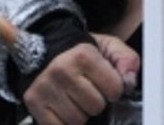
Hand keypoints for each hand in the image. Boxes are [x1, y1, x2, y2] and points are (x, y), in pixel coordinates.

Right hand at [23, 34, 139, 124]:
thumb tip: (129, 82)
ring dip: (80, 113)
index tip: (106, 83)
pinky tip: (64, 107)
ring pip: (78, 120)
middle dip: (96, 101)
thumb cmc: (79, 52)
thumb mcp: (108, 46)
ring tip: (75, 97)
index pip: (114, 89)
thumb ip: (127, 60)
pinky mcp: (34, 102)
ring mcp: (46, 87)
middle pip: (96, 107)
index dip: (114, 89)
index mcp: (84, 55)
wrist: (45, 48)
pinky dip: (64, 122)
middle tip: (88, 90)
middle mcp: (62, 70)